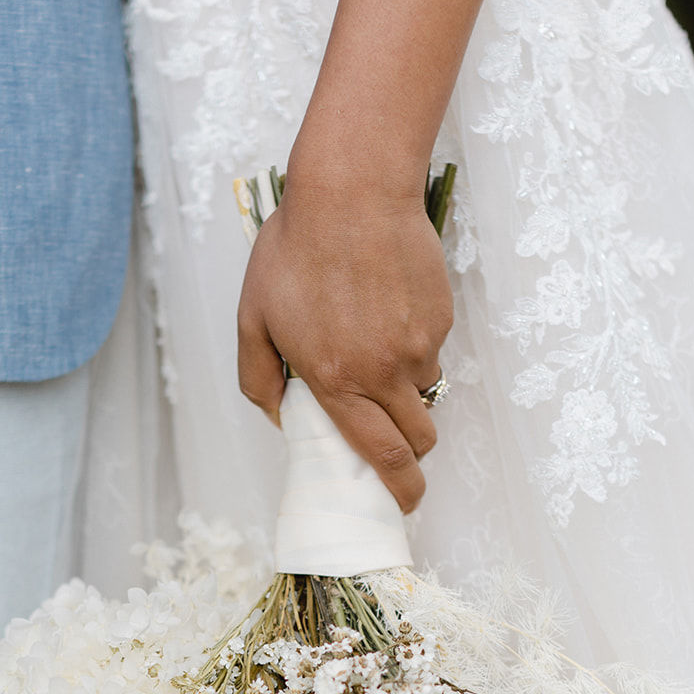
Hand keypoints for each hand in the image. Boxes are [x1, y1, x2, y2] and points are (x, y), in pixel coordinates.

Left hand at [236, 173, 452, 512]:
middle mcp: (384, 371)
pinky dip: (412, 349)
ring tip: (374, 353)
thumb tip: (280, 418)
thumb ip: (259, 378)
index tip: (405, 503)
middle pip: (418, 440)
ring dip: (406, 394)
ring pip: (424, 393)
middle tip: (400, 456)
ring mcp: (418, 344)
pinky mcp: (440, 317)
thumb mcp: (253, 316)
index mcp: (337, 381)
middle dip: (413, 458)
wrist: (352, 190)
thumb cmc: (295, 250)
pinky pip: (430, 351)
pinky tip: (386, 311)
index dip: (400, 489)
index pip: (382, 456)